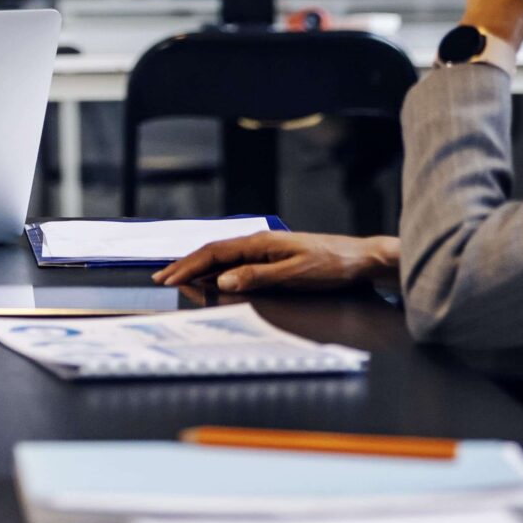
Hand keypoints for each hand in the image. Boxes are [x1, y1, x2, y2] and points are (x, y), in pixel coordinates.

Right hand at [154, 231, 398, 293]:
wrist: (361, 260)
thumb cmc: (333, 266)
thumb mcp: (296, 275)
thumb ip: (259, 277)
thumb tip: (224, 280)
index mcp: (260, 242)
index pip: (214, 253)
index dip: (189, 266)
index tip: (169, 279)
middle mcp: (259, 242)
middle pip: (213, 252)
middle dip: (185, 265)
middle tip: (162, 279)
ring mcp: (266, 250)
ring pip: (223, 257)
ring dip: (198, 268)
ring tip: (178, 278)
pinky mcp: (273, 259)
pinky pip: (236, 263)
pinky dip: (216, 271)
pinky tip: (211, 278)